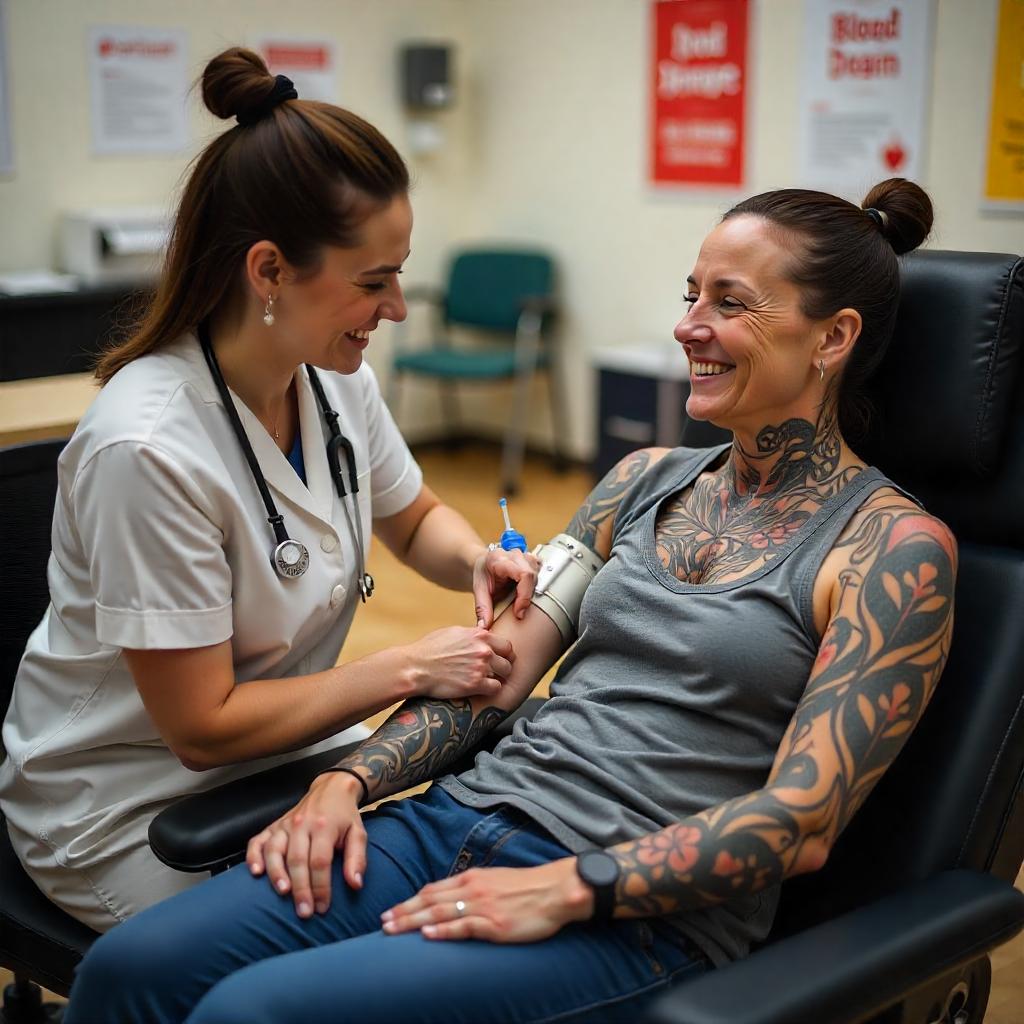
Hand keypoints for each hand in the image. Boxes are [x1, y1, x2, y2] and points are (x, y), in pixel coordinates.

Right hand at [246, 772, 364, 918]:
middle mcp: (302, 824)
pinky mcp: (273, 826)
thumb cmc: (344, 816)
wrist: (331, 789)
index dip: (320, 887)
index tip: (322, 908)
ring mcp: (285, 824)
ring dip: (276, 873)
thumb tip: (355, 884)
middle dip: (300, 889)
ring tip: (282, 893)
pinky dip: (253, 856)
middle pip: (297, 859)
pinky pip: (257, 841)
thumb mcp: (358, 833)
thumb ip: (357, 858)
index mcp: (324, 826)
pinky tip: (255, 873)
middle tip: (304, 912)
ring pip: (274, 850)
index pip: (320, 861)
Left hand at [380, 859, 592, 943]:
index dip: (411, 901)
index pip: (433, 889)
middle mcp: (473, 889)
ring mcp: (483, 906)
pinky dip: (443, 931)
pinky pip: (463, 927)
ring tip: (393, 930)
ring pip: (440, 913)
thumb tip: (453, 899)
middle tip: (382, 923)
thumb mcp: (495, 881)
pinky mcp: (495, 923)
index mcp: (473, 878)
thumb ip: (474, 889)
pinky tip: (427, 935)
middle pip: (430, 900)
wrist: (555, 890)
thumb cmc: (527, 888)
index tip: (392, 910)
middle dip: (404, 912)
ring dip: (414, 922)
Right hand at [403, 626, 514, 699]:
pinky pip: (496, 688)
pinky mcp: (475, 684)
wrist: (415, 667)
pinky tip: (480, 689)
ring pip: (505, 674)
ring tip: (487, 681)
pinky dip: (490, 690)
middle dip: (503, 667)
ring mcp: (481, 667)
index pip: (506, 645)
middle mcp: (483, 650)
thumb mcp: (453, 632)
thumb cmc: (430, 649)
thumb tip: (483, 633)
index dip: (503, 654)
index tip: (499, 659)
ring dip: (498, 678)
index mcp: (479, 635)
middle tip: (495, 673)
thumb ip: (473, 634)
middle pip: (509, 660)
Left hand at [473, 547, 539, 626]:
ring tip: (521, 601)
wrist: (484, 564)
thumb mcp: (478, 590)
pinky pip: (542, 573)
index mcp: (500, 559)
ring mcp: (526, 557)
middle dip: (528, 596)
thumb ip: (482, 608)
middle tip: (519, 611)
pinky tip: (528, 592)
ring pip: (539, 574)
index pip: (523, 574)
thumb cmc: (483, 574)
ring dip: (533, 591)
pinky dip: (537, 585)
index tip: (519, 612)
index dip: (524, 595)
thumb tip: (484, 626)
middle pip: (533, 575)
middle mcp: (515, 555)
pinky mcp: (533, 562)